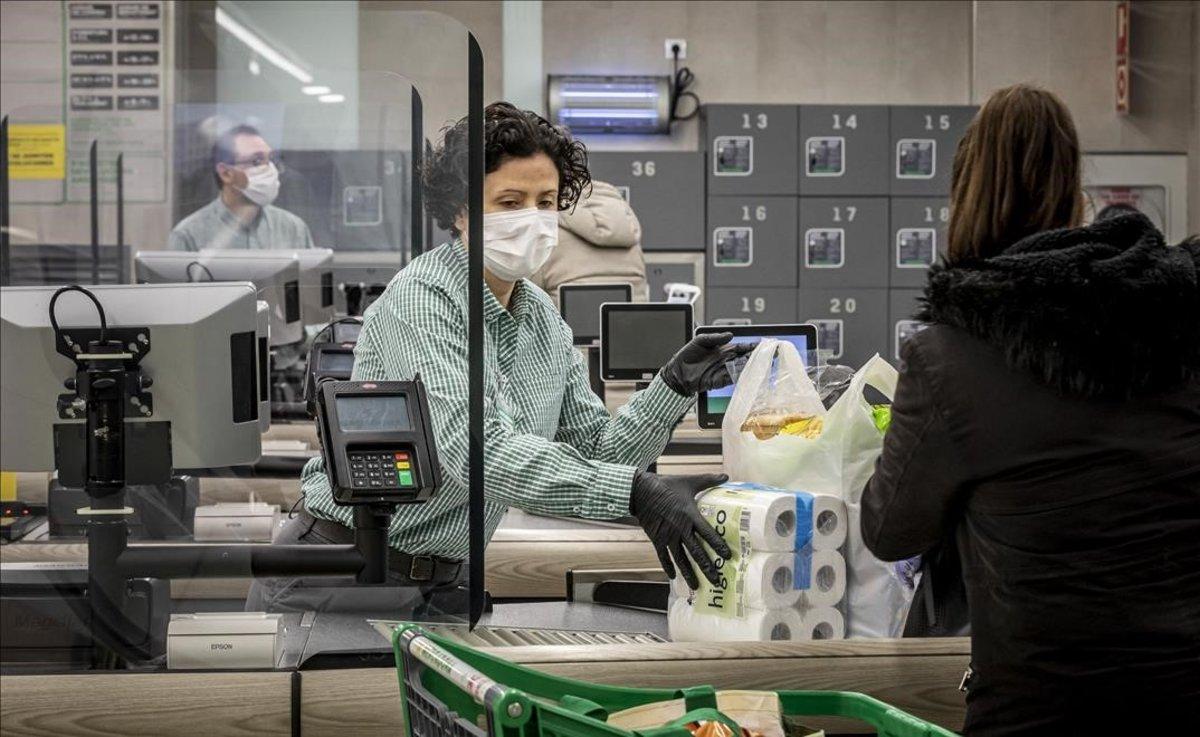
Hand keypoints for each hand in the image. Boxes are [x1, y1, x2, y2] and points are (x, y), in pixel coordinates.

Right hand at [629, 471, 731, 588]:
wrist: (641, 491)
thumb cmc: (667, 486)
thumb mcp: (689, 481)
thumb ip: (708, 480)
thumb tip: (726, 476)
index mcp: (690, 515)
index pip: (708, 534)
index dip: (718, 546)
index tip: (728, 557)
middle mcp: (680, 529)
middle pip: (697, 552)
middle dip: (707, 568)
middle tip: (717, 581)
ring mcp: (668, 536)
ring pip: (681, 559)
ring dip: (689, 573)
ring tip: (697, 586)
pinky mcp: (656, 539)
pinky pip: (663, 556)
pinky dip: (668, 567)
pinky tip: (673, 577)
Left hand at [660, 333, 756, 395]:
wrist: (677, 372)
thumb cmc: (687, 355)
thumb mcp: (701, 340)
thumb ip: (716, 338)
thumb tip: (731, 335)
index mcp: (724, 349)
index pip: (743, 347)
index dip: (754, 346)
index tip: (765, 343)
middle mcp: (727, 360)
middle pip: (747, 358)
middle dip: (759, 356)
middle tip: (772, 353)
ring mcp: (725, 370)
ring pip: (743, 367)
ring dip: (754, 365)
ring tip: (765, 361)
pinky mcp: (720, 380)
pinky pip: (733, 377)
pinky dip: (742, 374)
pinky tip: (750, 370)